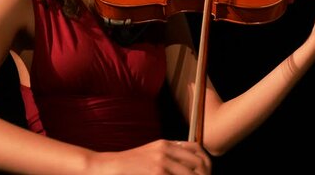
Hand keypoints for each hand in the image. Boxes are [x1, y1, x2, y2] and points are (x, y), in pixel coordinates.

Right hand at [89, 139, 211, 173]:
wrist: (108, 167)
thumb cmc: (129, 165)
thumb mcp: (151, 154)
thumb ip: (168, 155)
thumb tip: (188, 164)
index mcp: (165, 143)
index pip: (197, 149)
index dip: (206, 163)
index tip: (205, 173)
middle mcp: (165, 149)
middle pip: (198, 163)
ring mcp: (161, 161)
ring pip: (190, 174)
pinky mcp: (157, 172)